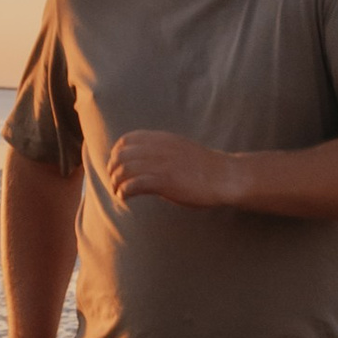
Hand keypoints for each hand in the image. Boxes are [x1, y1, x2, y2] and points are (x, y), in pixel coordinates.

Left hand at [104, 127, 238, 210]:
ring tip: (119, 192)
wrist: (225, 176)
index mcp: (162, 139)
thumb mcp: (180, 149)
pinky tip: (126, 198)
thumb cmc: (204, 167)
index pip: (126, 140)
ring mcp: (161, 164)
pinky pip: (134, 185)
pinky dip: (124, 192)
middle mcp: (158, 149)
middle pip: (121, 156)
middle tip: (115, 183)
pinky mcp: (165, 181)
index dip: (116, 154)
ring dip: (116, 183)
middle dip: (113, 170)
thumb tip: (144, 161)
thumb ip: (162, 151)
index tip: (118, 166)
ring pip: (124, 170)